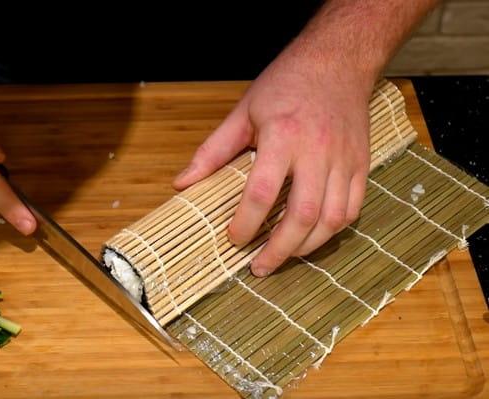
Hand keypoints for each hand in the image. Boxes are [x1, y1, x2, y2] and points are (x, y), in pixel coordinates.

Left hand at [173, 53, 371, 276]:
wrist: (338, 60)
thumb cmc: (286, 84)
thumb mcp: (243, 112)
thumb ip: (212, 152)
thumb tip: (182, 184)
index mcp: (283, 137)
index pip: (262, 193)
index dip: (246, 223)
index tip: (233, 239)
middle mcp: (317, 151)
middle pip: (302, 215)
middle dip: (278, 249)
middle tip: (259, 267)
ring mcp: (344, 160)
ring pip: (332, 219)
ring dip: (307, 247)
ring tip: (284, 257)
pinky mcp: (362, 164)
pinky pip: (353, 209)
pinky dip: (332, 231)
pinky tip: (312, 238)